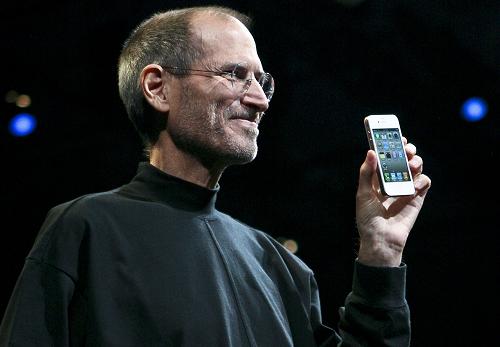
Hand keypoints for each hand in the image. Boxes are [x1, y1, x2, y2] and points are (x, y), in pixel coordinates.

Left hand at [355, 138, 430, 266]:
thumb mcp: (363, 194)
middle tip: (406, 147)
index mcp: (378, 177)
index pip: (387, 156)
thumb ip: (366, 173)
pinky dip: (422, 180)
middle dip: (407, 149)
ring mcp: (406, 188)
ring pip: (416, 167)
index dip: (391, 145)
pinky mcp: (417, 198)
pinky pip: (424, 183)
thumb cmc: (367, 219)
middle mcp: (393, 180)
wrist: (381, 240)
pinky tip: (414, 186)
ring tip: (410, 165)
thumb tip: (370, 152)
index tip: (394, 135)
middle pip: (404, 158)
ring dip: (416, 161)